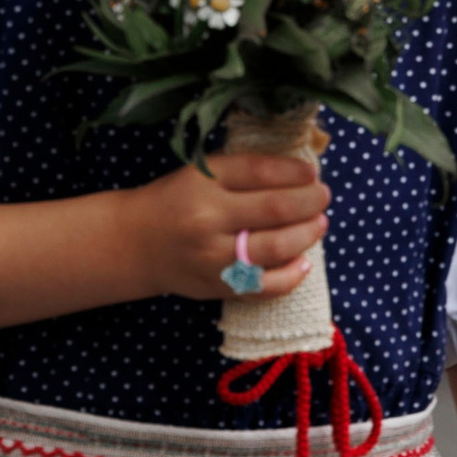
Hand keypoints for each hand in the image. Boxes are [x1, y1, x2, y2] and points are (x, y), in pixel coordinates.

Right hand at [119, 153, 328, 300]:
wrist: (133, 243)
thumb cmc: (176, 200)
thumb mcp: (201, 172)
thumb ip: (245, 169)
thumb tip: (303, 172)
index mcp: (204, 181)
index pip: (262, 171)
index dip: (296, 172)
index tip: (312, 173)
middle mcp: (208, 218)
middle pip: (276, 209)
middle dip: (311, 202)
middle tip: (323, 197)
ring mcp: (213, 256)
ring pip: (276, 248)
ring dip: (307, 235)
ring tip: (319, 224)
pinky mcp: (216, 286)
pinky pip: (264, 286)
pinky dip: (291, 276)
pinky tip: (303, 262)